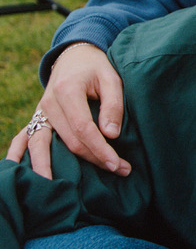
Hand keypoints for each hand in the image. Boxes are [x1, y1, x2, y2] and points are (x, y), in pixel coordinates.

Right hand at [5, 44, 129, 178]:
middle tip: (120, 170)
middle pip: (68, 142)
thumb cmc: (96, 67)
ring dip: (52, 169)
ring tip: (60, 192)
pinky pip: (23, 141)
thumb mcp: (111, 77)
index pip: (83, 129)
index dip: (100, 149)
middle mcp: (48, 104)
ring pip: (41, 147)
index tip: (117, 164)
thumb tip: (111, 135)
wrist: (73, 56)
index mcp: (67, 91)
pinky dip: (22, 158)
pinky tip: (24, 176)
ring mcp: (38, 113)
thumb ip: (113, 105)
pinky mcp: (35, 119)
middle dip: (93, 159)